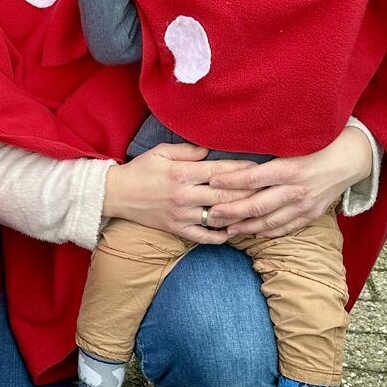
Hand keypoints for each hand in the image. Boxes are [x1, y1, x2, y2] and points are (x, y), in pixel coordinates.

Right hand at [102, 141, 259, 245]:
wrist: (116, 195)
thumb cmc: (140, 170)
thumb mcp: (161, 152)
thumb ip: (188, 150)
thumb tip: (211, 149)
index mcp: (182, 173)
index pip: (220, 171)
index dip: (243, 169)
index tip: (261, 167)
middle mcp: (185, 195)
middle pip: (226, 196)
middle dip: (250, 192)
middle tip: (269, 190)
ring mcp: (182, 214)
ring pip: (219, 217)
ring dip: (240, 215)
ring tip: (259, 211)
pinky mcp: (177, 229)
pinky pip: (205, 236)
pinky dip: (222, 235)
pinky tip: (235, 230)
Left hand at [206, 125, 372, 237]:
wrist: (350, 160)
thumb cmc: (318, 145)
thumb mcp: (293, 143)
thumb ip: (268, 150)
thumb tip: (236, 150)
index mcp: (290, 169)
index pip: (253, 178)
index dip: (230, 181)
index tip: (212, 182)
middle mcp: (296, 190)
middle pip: (257, 205)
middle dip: (231, 212)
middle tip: (210, 215)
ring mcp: (305, 206)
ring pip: (270, 222)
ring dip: (245, 228)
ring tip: (226, 229)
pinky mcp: (311, 215)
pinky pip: (286, 228)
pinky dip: (267, 232)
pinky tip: (252, 234)